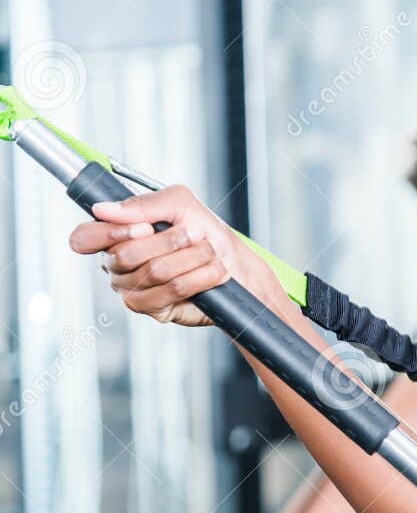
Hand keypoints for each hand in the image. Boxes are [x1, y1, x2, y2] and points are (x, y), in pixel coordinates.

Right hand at [67, 185, 278, 326]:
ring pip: (151, 272)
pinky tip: (213, 272)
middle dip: (168, 242)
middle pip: (124, 255)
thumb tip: (103, 210)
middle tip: (195, 234)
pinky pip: (168, 292)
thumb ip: (144, 204)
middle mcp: (115, 263)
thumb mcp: (180, 205)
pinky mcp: (151, 308)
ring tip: (211, 252)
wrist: (237, 267)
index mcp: (114, 235)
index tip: (144, 227)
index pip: (84, 238)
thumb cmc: (206, 233)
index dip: (110, 233)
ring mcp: (130, 288)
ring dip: (190, 258)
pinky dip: (197, 278)